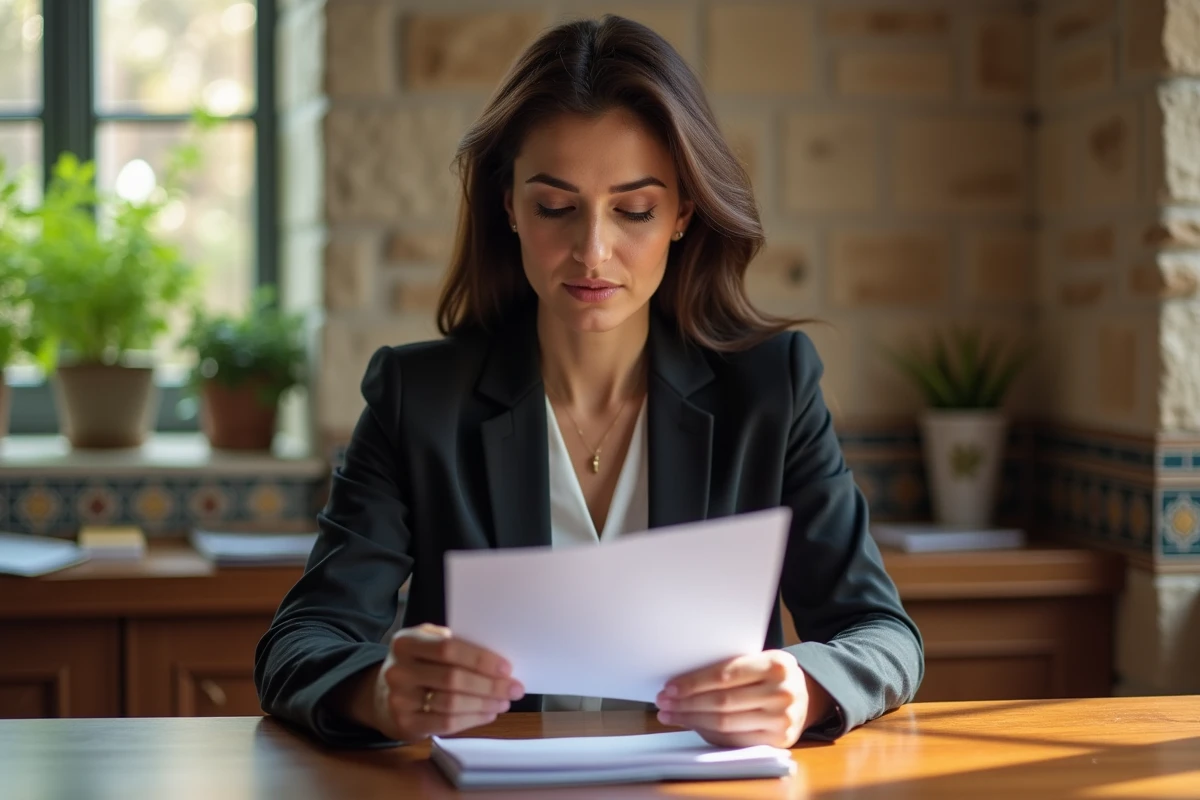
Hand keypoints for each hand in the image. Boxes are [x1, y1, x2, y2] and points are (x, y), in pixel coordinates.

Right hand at [369, 624, 524, 741]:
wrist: (381, 695)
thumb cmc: (417, 664)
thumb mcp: (426, 642)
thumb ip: (453, 643)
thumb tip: (496, 659)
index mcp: (406, 642)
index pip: (448, 648)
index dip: (480, 659)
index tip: (507, 667)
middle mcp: (398, 670)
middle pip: (453, 678)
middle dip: (490, 685)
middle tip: (515, 688)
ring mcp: (399, 699)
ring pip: (451, 704)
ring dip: (484, 704)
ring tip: (504, 702)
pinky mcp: (405, 724)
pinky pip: (445, 724)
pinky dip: (472, 719)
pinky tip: (488, 714)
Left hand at [655, 650, 831, 748]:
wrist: (807, 695)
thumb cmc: (772, 674)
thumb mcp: (759, 659)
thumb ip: (731, 667)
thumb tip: (683, 681)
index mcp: (775, 664)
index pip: (725, 675)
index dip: (694, 683)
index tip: (670, 687)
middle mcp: (782, 692)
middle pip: (722, 702)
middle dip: (687, 703)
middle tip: (663, 702)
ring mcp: (782, 720)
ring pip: (726, 723)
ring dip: (692, 720)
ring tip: (671, 715)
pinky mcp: (778, 740)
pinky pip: (735, 739)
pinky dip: (709, 734)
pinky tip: (694, 726)